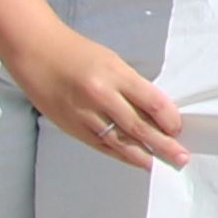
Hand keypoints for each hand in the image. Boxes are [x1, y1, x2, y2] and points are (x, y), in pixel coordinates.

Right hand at [13, 18, 189, 170]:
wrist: (37, 53)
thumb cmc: (78, 54)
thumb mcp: (113, 62)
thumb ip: (132, 86)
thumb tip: (155, 112)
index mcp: (116, 74)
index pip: (153, 103)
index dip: (170, 120)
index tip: (179, 129)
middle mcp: (101, 95)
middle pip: (140, 127)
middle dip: (164, 145)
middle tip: (181, 157)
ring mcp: (84, 114)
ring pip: (120, 141)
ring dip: (143, 155)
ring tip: (160, 165)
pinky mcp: (71, 126)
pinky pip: (101, 145)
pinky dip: (119, 154)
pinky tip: (134, 160)